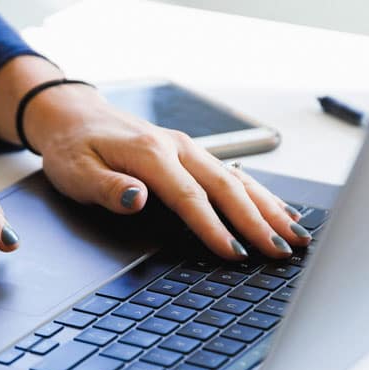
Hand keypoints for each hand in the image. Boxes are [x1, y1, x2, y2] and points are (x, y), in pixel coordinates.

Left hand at [0, 56, 309, 260]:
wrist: (73, 116)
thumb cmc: (72, 148)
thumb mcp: (76, 172)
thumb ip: (108, 188)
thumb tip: (137, 198)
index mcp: (150, 153)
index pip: (189, 196)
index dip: (213, 227)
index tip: (234, 253)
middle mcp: (177, 148)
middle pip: (226, 187)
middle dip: (257, 221)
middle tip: (282, 252)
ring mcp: (188, 149)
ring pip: (238, 180)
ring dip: (269, 208)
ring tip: (296, 236)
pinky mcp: (191, 154)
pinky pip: (234, 174)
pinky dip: (260, 194)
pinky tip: (281, 211)